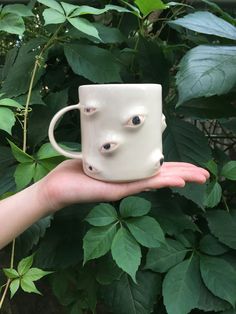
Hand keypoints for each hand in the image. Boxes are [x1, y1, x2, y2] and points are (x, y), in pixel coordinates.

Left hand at [40, 160, 208, 211]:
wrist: (56, 188)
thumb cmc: (73, 171)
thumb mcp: (95, 153)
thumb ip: (109, 146)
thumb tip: (117, 129)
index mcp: (127, 172)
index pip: (155, 169)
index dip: (175, 166)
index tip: (190, 165)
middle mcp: (129, 181)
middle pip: (162, 176)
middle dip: (184, 173)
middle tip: (204, 174)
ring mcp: (124, 187)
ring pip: (157, 181)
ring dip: (180, 178)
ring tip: (200, 176)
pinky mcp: (116, 191)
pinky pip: (142, 185)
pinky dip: (161, 183)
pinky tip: (177, 180)